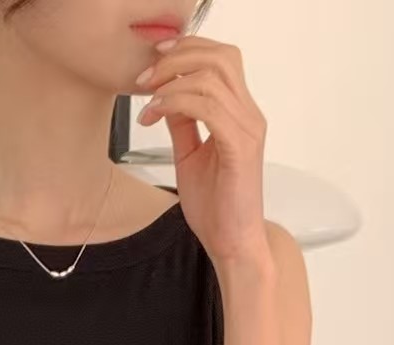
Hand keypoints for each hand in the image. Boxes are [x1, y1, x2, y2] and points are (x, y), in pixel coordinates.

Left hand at [135, 36, 268, 267]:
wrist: (232, 244)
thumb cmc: (217, 208)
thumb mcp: (190, 156)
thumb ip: (183, 124)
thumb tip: (165, 97)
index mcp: (239, 114)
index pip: (221, 59)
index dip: (186, 51)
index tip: (152, 65)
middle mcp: (248, 116)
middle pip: (220, 57)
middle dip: (177, 58)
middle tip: (145, 77)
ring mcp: (246, 130)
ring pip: (211, 78)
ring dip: (171, 82)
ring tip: (147, 100)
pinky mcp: (239, 149)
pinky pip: (208, 108)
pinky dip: (176, 104)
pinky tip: (155, 115)